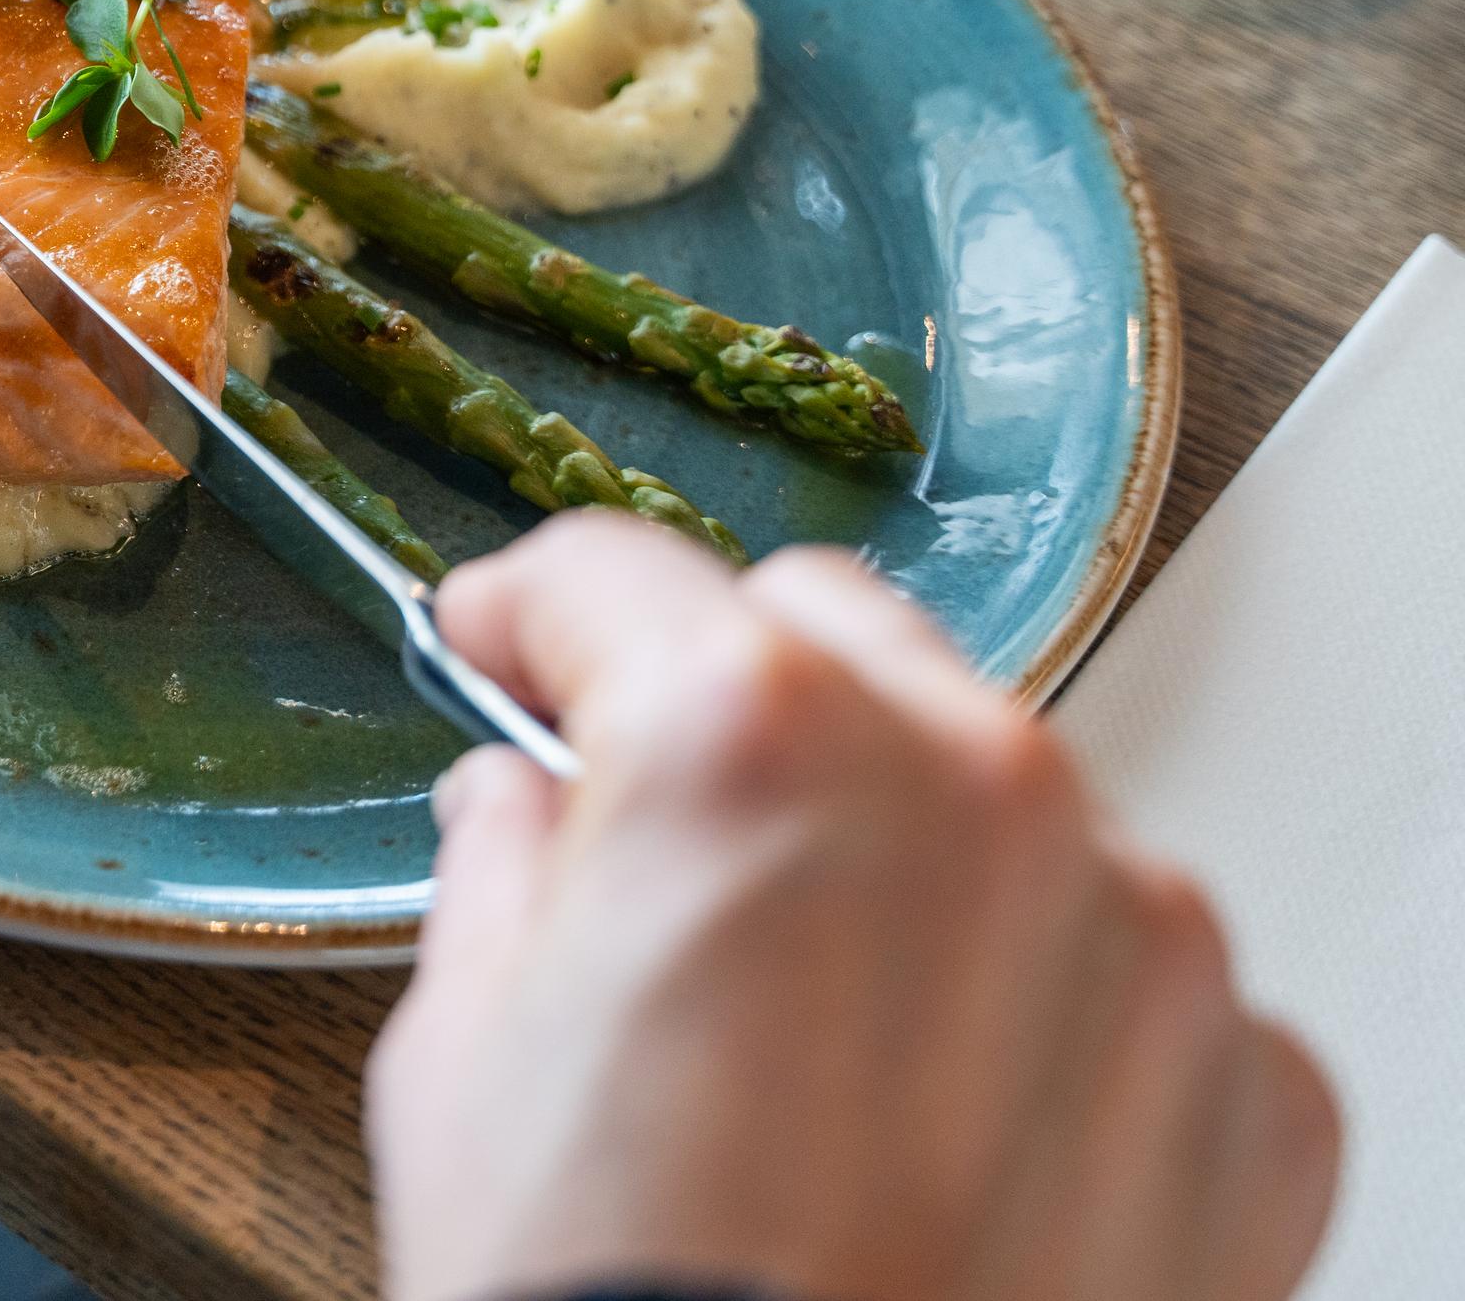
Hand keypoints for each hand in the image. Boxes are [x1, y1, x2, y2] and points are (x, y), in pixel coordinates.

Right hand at [369, 514, 1337, 1300]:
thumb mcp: (460, 1062)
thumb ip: (507, 878)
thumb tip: (533, 820)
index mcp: (748, 743)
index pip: (616, 576)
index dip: (529, 617)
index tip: (512, 652)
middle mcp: (981, 793)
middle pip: (834, 638)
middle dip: (733, 707)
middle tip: (657, 839)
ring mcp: (1147, 938)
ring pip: (1001, 799)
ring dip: (907, 859)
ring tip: (812, 1032)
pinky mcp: (1249, 1087)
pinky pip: (1133, 983)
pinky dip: (1044, 1022)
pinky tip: (940, 1135)